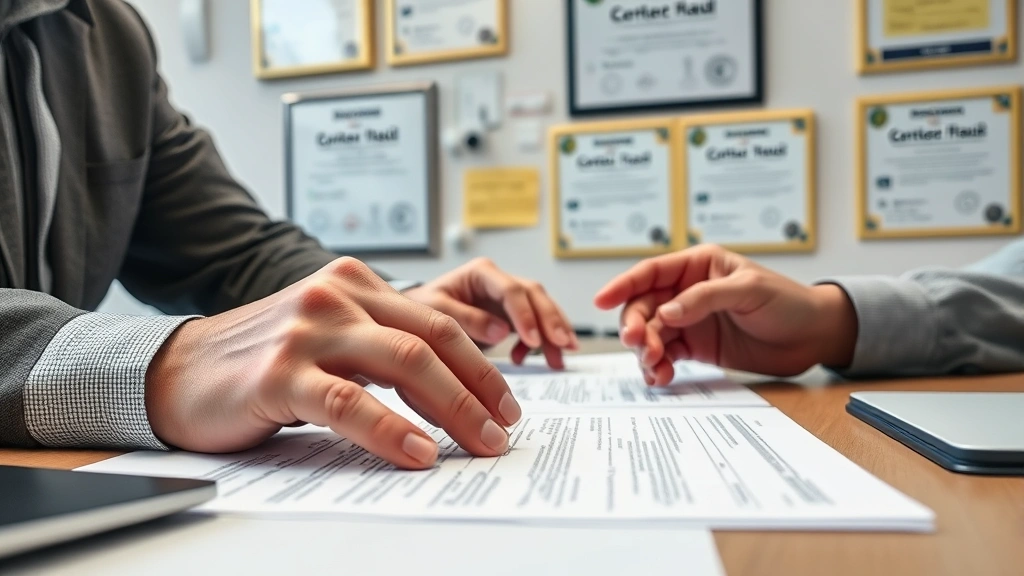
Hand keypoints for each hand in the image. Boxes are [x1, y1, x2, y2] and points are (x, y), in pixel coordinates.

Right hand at [145, 257, 522, 469]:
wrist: (178, 371)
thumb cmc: (260, 360)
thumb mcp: (328, 334)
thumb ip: (379, 343)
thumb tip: (449, 383)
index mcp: (354, 283)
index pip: (437, 322)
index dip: (481, 365)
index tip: (506, 402)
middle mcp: (335, 296)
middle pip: (432, 340)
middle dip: (479, 389)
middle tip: (504, 428)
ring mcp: (308, 330)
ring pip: (404, 363)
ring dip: (454, 408)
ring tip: (479, 442)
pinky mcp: (280, 373)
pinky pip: (351, 402)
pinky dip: (393, 430)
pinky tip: (419, 452)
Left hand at [404, 258, 577, 368]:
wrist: (414, 314)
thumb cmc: (422, 308)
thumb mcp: (435, 311)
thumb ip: (466, 319)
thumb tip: (501, 331)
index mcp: (481, 273)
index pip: (512, 290)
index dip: (526, 315)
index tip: (534, 340)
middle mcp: (498, 281)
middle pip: (534, 296)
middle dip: (552, 320)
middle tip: (564, 344)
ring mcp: (506, 297)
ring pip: (540, 308)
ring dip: (555, 331)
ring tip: (564, 354)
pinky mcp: (509, 314)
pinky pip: (533, 324)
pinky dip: (540, 342)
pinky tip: (534, 358)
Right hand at [593, 245, 857, 381]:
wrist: (814, 337)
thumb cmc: (788, 301)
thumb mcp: (748, 291)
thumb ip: (704, 299)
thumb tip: (665, 312)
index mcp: (697, 266)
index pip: (650, 272)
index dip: (622, 285)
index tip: (601, 300)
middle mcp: (686, 291)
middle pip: (644, 307)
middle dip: (636, 327)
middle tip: (641, 345)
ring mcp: (689, 320)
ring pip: (650, 334)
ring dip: (645, 351)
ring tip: (655, 367)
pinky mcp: (695, 346)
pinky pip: (665, 355)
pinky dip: (658, 367)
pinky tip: (661, 378)